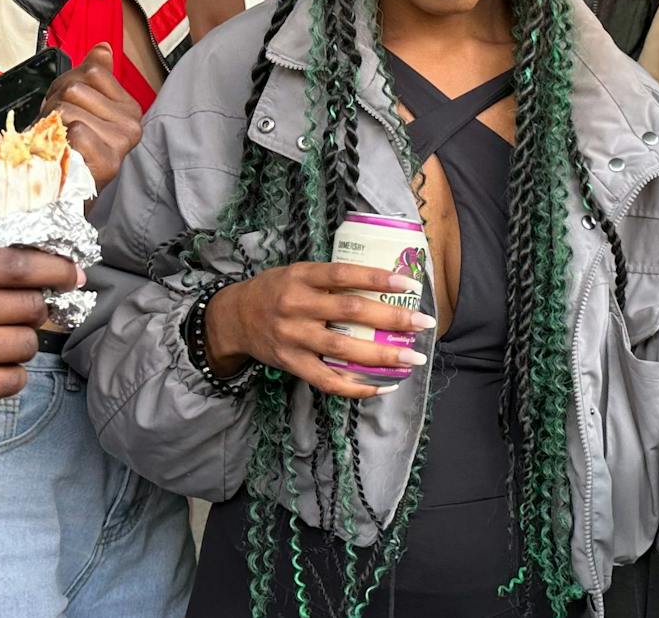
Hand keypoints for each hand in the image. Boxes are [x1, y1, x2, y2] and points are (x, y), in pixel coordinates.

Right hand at [0, 247, 81, 450]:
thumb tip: (12, 272)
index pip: (15, 264)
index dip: (54, 268)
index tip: (72, 273)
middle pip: (27, 306)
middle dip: (37, 309)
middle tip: (29, 313)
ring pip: (23, 345)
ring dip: (22, 343)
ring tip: (3, 342)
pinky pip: (8, 382)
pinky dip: (11, 376)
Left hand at [42, 43, 143, 189]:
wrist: (65, 192)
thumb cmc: (72, 149)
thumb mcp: (83, 106)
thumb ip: (95, 76)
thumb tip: (103, 48)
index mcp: (127, 106)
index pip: (92, 72)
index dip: (65, 84)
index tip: (65, 105)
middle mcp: (130, 124)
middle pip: (76, 88)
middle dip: (54, 104)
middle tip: (57, 126)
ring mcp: (121, 143)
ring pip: (70, 109)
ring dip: (51, 123)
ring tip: (57, 140)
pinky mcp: (108, 161)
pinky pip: (75, 131)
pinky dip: (61, 141)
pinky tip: (63, 152)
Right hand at [203, 263, 435, 400]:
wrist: (235, 318)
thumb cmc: (275, 290)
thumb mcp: (298, 272)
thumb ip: (331, 278)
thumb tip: (381, 282)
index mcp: (300, 277)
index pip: (344, 274)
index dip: (378, 279)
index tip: (409, 284)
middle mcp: (296, 306)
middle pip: (351, 312)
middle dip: (391, 319)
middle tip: (423, 323)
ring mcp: (294, 338)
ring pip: (344, 350)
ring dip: (383, 356)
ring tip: (413, 358)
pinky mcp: (292, 364)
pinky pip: (329, 381)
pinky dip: (358, 387)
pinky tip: (384, 385)